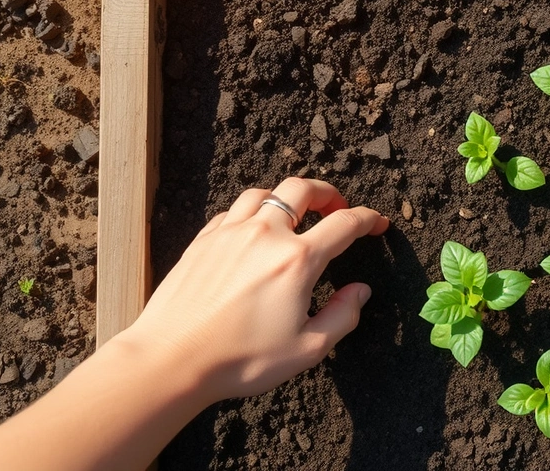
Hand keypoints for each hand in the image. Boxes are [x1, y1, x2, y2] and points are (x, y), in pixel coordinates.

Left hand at [122, 178, 388, 401]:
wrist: (172, 359)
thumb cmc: (241, 359)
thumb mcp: (307, 349)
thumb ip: (343, 316)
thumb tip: (360, 291)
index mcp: (298, 260)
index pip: (344, 224)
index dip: (368, 219)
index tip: (377, 223)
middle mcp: (266, 235)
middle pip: (303, 190)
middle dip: (328, 193)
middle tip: (337, 207)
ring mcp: (230, 233)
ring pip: (265, 194)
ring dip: (288, 197)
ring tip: (296, 213)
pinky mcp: (203, 241)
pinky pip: (234, 211)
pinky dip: (253, 212)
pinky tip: (254, 230)